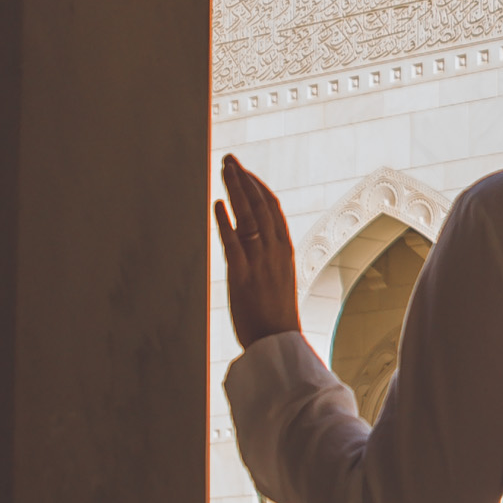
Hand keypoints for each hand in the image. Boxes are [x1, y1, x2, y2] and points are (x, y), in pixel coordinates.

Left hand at [214, 151, 301, 346]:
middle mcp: (274, 251)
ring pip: (249, 216)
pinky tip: (217, 204)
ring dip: (235, 190)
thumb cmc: (275, 314)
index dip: (257, 187)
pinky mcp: (242, 276)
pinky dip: (225, 222)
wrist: (277, 342)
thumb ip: (263, 256)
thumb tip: (244, 236)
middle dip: (243, 179)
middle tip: (229, 160)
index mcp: (285, 250)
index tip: (244, 172)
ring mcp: (259, 262)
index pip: (272, 208)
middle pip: (260, 205)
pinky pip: (233, 243)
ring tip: (223, 170)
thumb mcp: (276, 278)